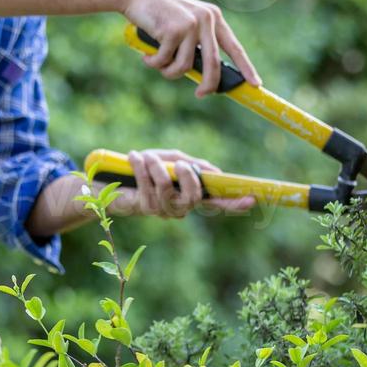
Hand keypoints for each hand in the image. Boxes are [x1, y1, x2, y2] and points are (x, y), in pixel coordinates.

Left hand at [106, 149, 255, 218]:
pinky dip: (141, 168)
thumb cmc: (149, 167)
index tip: (252, 199)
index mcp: (191, 195)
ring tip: (147, 156)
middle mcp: (180, 207)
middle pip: (194, 199)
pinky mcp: (144, 208)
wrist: (114, 177)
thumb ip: (191, 164)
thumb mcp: (173, 160)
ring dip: (157, 168)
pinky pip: (147, 187)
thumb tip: (212, 171)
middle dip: (188, 177)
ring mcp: (162, 210)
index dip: (235, 204)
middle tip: (179, 163)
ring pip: (167, 190)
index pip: (218, 204)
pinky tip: (135, 158)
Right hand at [121, 0, 260, 96]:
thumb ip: (195, 44)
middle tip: (201, 95)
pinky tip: (145, 53)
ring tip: (154, 61)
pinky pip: (165, 62)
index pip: (234, 47)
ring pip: (184, 67)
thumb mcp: (183, 26)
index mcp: (213, 17)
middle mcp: (206, 19)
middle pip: (213, 64)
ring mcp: (191, 25)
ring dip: (168, 71)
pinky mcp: (174, 31)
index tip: (255, 84)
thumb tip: (203, 76)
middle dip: (208, 85)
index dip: (246, 67)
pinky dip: (153, 63)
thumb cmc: (157, 13)